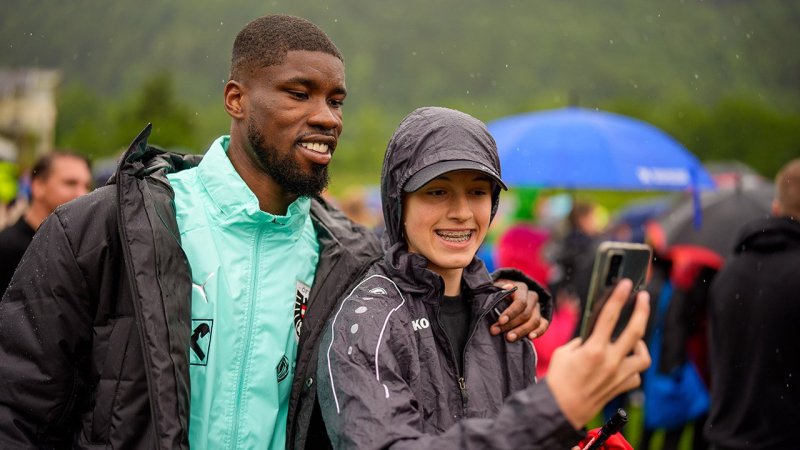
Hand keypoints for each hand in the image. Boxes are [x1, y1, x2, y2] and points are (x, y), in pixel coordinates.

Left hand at [490, 279, 549, 341]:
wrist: (504, 296)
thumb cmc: (498, 292)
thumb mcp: (495, 288)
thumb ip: (500, 288)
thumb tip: (508, 287)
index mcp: (521, 288)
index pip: (520, 301)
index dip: (511, 312)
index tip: (500, 321)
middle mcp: (531, 296)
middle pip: (526, 313)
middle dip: (510, 324)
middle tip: (496, 331)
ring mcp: (537, 307)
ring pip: (534, 321)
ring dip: (521, 331)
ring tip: (509, 338)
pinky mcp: (541, 317)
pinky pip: (544, 325)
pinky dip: (539, 332)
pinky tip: (530, 337)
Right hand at [544, 279, 650, 428]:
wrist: (560, 409)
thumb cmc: (558, 381)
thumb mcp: (564, 352)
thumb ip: (582, 341)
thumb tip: (593, 335)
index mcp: (594, 350)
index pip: (610, 316)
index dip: (619, 297)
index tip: (626, 284)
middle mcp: (610, 361)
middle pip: (636, 331)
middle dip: (642, 310)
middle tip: (644, 298)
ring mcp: (619, 376)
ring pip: (643, 356)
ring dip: (641, 344)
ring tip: (634, 339)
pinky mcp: (620, 388)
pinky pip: (636, 375)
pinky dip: (633, 367)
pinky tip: (624, 363)